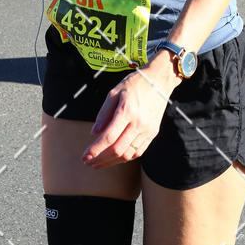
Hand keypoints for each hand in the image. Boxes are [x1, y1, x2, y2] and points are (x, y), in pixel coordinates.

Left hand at [82, 53, 180, 168]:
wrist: (159, 81)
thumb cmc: (135, 84)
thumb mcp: (114, 92)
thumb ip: (103, 113)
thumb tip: (94, 133)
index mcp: (127, 111)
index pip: (108, 137)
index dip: (95, 150)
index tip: (84, 156)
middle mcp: (139, 123)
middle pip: (117, 149)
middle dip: (100, 159)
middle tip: (88, 162)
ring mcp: (147, 130)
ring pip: (128, 154)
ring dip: (111, 162)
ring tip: (99, 163)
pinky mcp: (153, 133)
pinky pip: (138, 152)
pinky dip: (125, 158)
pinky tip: (114, 158)